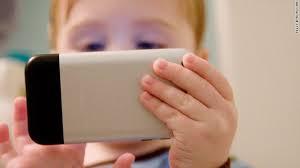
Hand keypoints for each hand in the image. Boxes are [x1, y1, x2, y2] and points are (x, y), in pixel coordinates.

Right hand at [0, 97, 134, 167]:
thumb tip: (129, 157)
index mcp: (69, 157)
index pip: (71, 134)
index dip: (71, 120)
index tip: (72, 103)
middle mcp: (48, 155)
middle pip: (45, 130)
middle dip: (44, 113)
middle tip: (45, 95)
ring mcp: (29, 160)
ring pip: (23, 135)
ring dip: (22, 118)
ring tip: (24, 100)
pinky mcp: (13, 166)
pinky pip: (4, 150)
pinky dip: (0, 137)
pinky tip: (1, 124)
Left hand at [140, 50, 236, 167]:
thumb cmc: (203, 136)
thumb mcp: (211, 116)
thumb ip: (203, 96)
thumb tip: (185, 67)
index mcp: (228, 105)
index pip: (218, 80)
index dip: (202, 66)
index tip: (185, 57)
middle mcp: (224, 114)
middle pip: (198, 86)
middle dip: (175, 73)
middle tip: (157, 64)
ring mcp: (211, 125)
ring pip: (182, 100)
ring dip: (161, 88)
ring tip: (145, 80)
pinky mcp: (193, 136)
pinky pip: (171, 115)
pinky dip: (156, 105)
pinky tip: (145, 98)